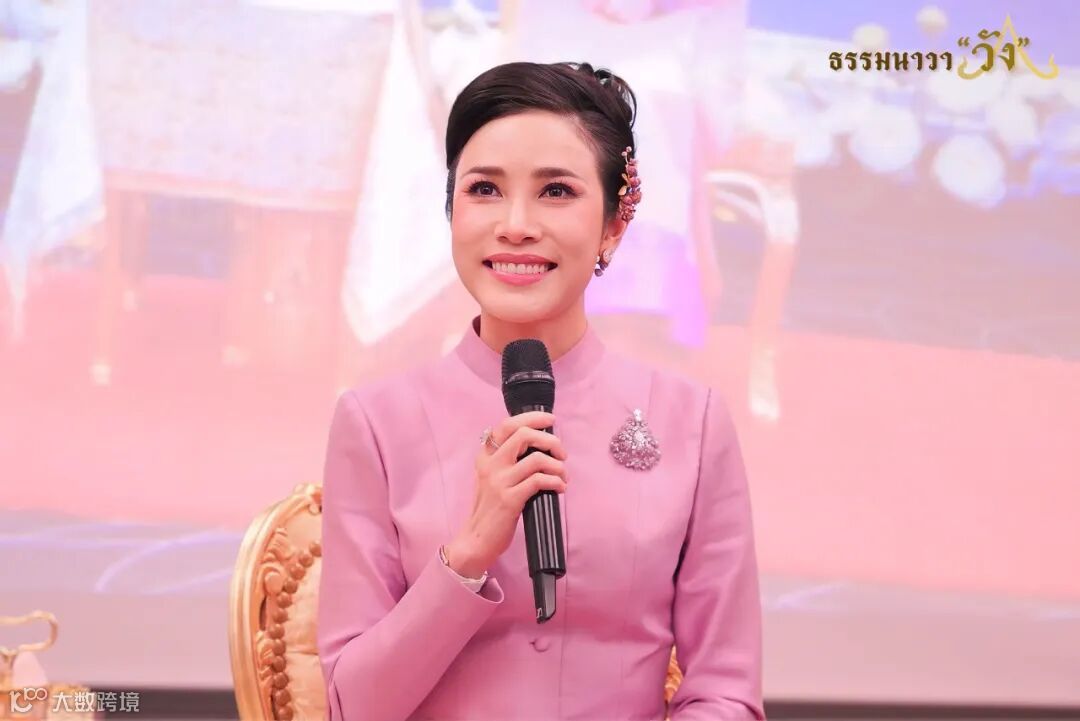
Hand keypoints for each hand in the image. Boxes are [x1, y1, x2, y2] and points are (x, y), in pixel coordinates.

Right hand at [445, 412, 567, 577]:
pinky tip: (560, 488)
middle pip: (524, 435)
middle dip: (550, 440)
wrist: (477, 540)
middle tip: (561, 453)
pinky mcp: (509, 499)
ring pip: (536, 459)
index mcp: (486, 457)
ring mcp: (499, 482)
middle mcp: (490, 465)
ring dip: (557, 466)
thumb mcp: (492, 479)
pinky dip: (556, 482)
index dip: (532, 418)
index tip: (550, 420)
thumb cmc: (491, 509)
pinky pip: (539, 481)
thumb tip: (540, 445)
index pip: (507, 425)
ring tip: (563, 476)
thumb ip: (508, 461)